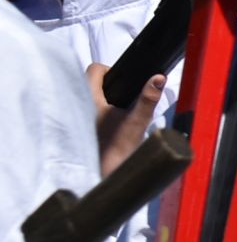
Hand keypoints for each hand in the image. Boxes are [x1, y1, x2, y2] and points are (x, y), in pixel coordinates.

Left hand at [86, 63, 164, 177]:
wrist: (104, 173)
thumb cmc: (116, 149)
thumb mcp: (137, 121)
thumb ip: (148, 98)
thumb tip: (158, 78)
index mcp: (88, 98)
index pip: (95, 69)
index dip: (111, 71)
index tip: (124, 83)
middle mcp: (76, 104)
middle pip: (90, 81)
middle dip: (109, 86)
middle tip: (123, 99)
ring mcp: (73, 116)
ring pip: (87, 96)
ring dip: (102, 99)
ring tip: (117, 112)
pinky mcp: (75, 127)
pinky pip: (84, 110)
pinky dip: (96, 112)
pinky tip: (109, 124)